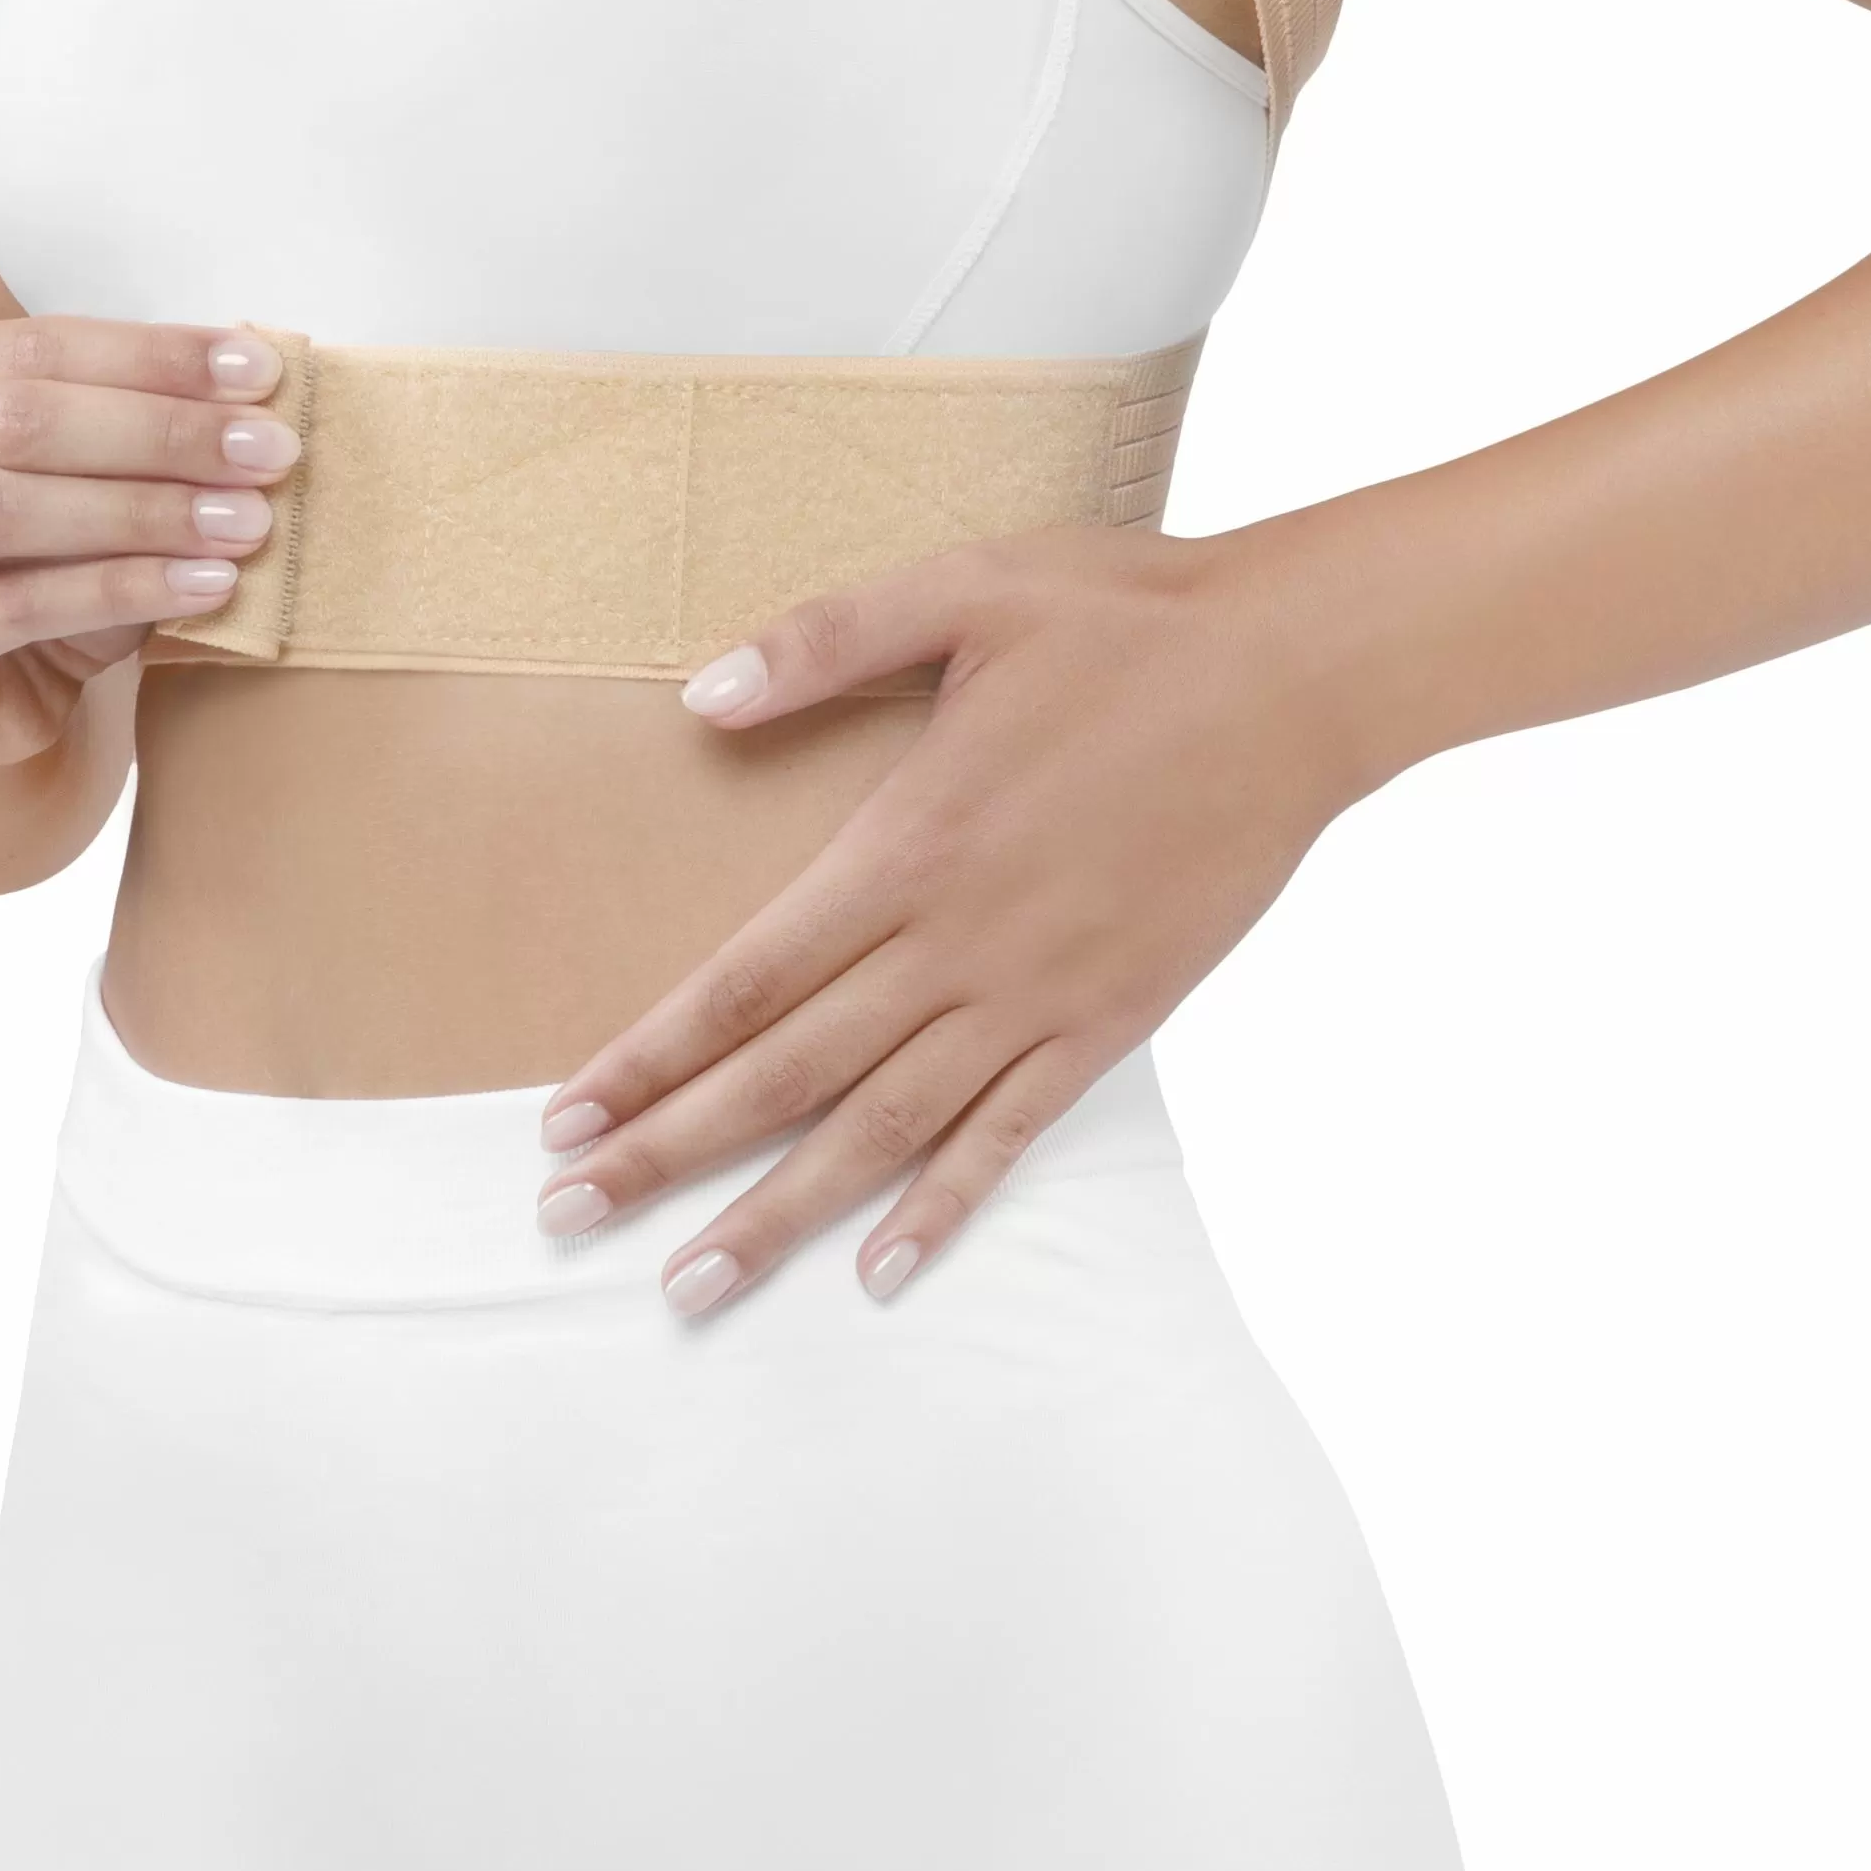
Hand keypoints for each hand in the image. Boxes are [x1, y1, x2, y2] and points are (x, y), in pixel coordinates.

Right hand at [0, 314, 297, 769]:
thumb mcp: (95, 479)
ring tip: (246, 524)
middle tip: (268, 451)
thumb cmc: (42, 562)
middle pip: (24, 420)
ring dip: (144, 512)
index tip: (263, 374)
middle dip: (162, 432)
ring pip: (9, 508)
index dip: (157, 356)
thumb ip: (146, 426)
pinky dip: (121, 591)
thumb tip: (257, 385)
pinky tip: (206, 587)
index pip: (43, 345)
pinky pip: (14, 605)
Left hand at [530, 524, 1377, 1312]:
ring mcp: (1038, 994)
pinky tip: (884, 1266)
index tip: (570, 1115)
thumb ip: (829, 640)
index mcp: (908, 843)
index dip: (652, 1055)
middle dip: (671, 1152)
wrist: (1300, 677)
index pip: (748, 979)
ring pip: (884, 1127)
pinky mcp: (1113, 1020)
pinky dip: (946, 1205)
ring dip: (781, 1210)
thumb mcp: (965, 588)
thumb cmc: (1131, 619)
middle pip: (787, 1073)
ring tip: (694, 1282)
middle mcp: (959, 942)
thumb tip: (702, 694)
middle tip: (572, 1216)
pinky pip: (1012, 1134)